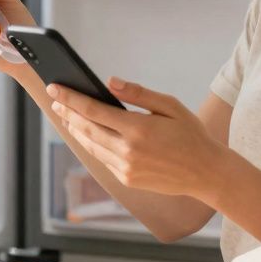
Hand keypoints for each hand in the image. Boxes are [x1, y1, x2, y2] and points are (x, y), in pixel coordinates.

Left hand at [47, 77, 230, 201]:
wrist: (205, 173)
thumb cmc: (190, 134)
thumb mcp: (170, 106)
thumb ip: (138, 94)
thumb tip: (110, 82)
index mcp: (138, 129)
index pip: (93, 110)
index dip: (71, 98)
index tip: (55, 88)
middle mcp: (128, 151)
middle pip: (86, 129)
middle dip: (68, 113)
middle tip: (55, 100)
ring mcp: (126, 168)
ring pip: (91, 146)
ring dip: (76, 130)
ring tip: (66, 116)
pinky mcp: (127, 179)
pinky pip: (103, 159)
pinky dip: (91, 145)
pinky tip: (87, 134)